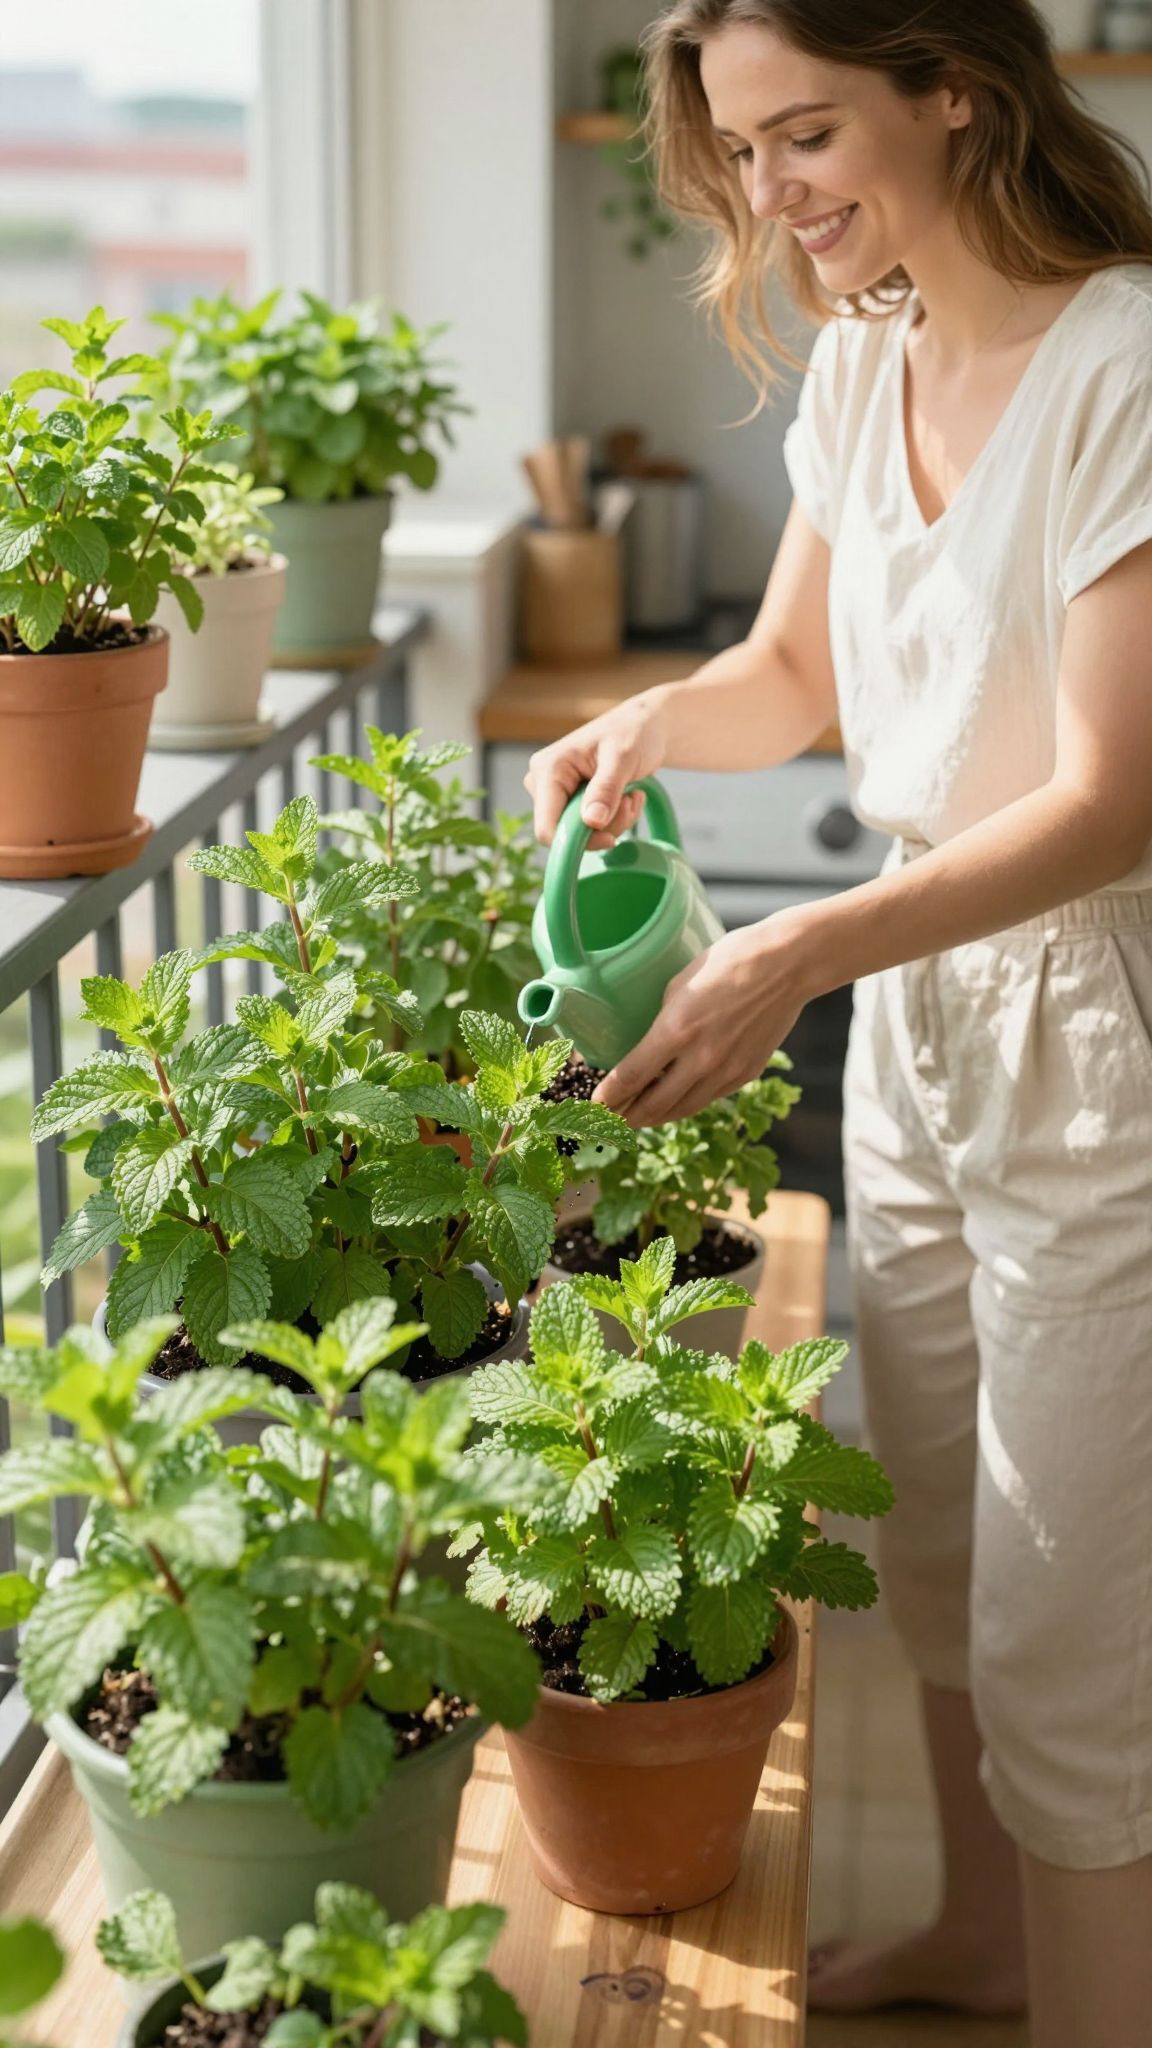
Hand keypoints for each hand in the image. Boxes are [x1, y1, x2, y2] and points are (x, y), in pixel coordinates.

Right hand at [524, 690, 669, 848]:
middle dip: (603, 827)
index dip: (576, 841)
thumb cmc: (633, 732)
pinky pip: (589, 828)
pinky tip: (627, 797)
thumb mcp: (623, 757)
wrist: (643, 726)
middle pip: (565, 833)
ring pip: (580, 834)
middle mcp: (543, 782)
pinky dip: (614, 820)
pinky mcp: (570, 800)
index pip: (547, 827)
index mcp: (548, 769)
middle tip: (630, 802)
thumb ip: (606, 789)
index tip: (611, 838)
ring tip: (631, 796)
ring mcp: (556, 793)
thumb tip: (591, 822)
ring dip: (614, 822)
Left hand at [592, 913, 816, 1124]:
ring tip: (640, 1119)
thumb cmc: (731, 960)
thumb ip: (664, 1020)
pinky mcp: (747, 1074)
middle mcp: (700, 1059)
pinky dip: (687, 1105)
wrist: (787, 965)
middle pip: (654, 1105)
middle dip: (627, 1116)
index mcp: (675, 1031)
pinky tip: (677, 1103)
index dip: (608, 1096)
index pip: (630, 1077)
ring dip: (657, 1118)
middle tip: (611, 1120)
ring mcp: (726, 1071)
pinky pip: (709, 1098)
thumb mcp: (680, 983)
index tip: (595, 1104)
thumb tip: (652, 1043)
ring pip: (683, 1109)